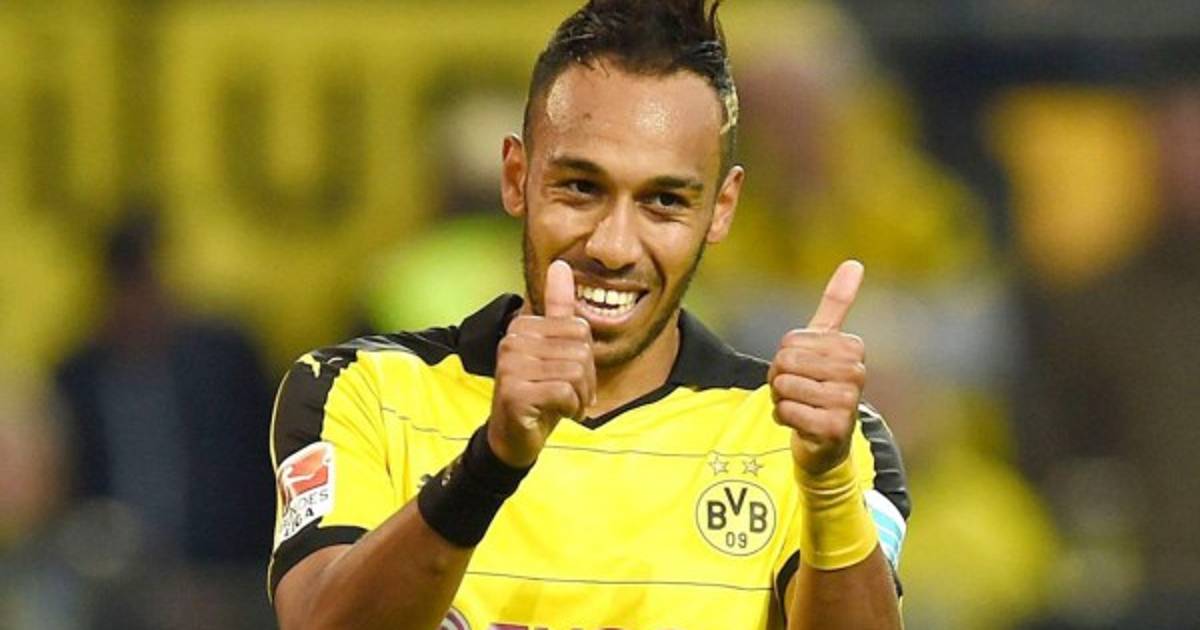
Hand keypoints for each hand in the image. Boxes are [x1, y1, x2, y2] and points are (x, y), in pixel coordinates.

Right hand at [487, 260, 595, 466]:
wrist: (514, 437)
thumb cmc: (540, 393)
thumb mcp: (555, 349)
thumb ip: (557, 308)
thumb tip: (560, 265)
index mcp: (523, 325)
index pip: (580, 329)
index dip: (586, 358)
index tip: (572, 377)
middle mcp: (512, 341)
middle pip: (580, 349)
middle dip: (586, 379)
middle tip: (571, 395)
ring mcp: (510, 366)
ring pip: (575, 371)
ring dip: (580, 396)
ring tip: (564, 405)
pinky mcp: (513, 393)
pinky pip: (564, 392)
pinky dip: (571, 408)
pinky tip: (557, 413)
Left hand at [769, 261, 866, 476]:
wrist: (827, 437)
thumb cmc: (821, 383)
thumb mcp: (826, 341)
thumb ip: (837, 302)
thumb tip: (854, 263)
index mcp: (852, 347)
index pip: (790, 341)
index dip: (784, 356)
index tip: (802, 369)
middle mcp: (856, 373)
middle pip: (785, 362)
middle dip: (779, 378)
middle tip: (796, 390)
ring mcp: (848, 402)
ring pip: (785, 386)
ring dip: (780, 398)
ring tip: (799, 405)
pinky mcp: (834, 428)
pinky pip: (787, 411)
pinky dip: (783, 417)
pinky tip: (800, 423)